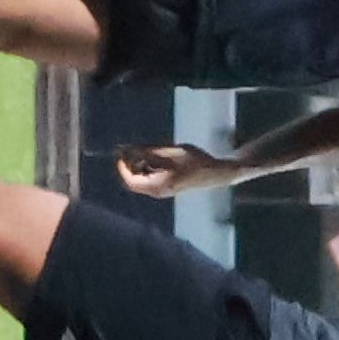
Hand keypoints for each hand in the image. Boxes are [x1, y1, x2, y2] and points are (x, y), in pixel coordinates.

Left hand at [111, 141, 233, 197]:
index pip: (130, 181)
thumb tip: (128, 148)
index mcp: (158, 186)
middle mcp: (157, 192)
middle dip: (130, 163)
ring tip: (152, 150)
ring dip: (140, 163)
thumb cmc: (197, 161)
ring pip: (141, 177)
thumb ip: (149, 150)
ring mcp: (162, 190)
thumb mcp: (171, 152)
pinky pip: (150, 176)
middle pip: (133, 180)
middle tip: (134, 148)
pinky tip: (160, 155)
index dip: (122, 167)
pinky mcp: (166, 185)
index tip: (122, 151)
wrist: (216, 173)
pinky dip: (148, 165)